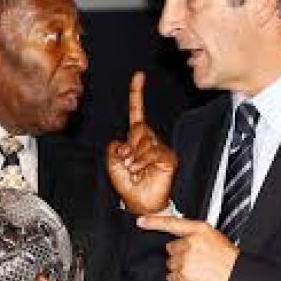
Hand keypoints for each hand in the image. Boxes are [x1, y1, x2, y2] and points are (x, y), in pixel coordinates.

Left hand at [106, 71, 176, 214]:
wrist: (140, 203)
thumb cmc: (129, 186)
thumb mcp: (112, 164)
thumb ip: (113, 149)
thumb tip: (123, 142)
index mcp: (135, 140)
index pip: (137, 112)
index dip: (137, 94)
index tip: (138, 76)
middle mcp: (149, 141)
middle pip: (137, 128)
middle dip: (128, 145)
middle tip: (125, 161)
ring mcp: (159, 148)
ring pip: (144, 140)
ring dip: (133, 156)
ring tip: (133, 169)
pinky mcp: (168, 158)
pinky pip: (153, 151)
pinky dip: (142, 160)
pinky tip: (138, 169)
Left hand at [137, 215, 238, 280]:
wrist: (238, 276)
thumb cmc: (229, 259)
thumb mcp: (214, 237)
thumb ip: (196, 235)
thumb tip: (182, 237)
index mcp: (199, 229)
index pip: (172, 223)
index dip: (153, 221)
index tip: (141, 221)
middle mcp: (190, 242)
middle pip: (170, 248)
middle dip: (179, 254)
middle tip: (195, 260)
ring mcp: (185, 259)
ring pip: (171, 264)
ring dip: (180, 268)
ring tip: (197, 270)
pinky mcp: (183, 274)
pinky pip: (172, 278)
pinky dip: (179, 280)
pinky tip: (193, 278)